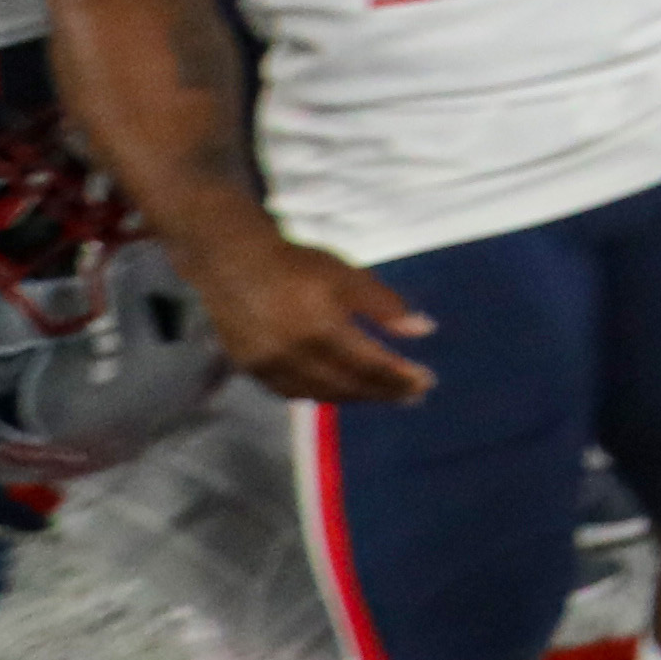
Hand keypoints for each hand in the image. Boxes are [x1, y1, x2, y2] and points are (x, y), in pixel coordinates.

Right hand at [195, 222, 435, 408]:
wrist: (233, 262)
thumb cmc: (298, 266)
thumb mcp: (349, 276)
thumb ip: (386, 307)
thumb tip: (424, 331)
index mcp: (323, 329)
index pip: (371, 365)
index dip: (400, 377)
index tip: (426, 381)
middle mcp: (295, 355)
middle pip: (349, 385)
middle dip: (384, 392)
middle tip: (412, 394)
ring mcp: (269, 366)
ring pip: (321, 394)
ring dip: (355, 398)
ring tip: (382, 394)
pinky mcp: (250, 370)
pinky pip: (292, 392)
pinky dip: (320, 395)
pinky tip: (340, 391)